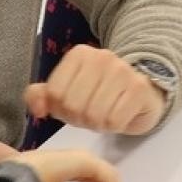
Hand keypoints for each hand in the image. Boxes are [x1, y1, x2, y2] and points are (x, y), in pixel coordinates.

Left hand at [23, 45, 165, 135]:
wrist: (143, 91)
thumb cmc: (100, 94)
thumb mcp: (67, 91)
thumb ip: (43, 96)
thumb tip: (38, 109)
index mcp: (79, 54)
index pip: (55, 94)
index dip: (61, 110)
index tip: (74, 108)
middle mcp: (101, 57)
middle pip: (74, 106)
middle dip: (80, 119)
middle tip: (91, 114)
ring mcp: (122, 71)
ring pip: (94, 115)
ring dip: (98, 124)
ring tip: (105, 115)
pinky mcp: (139, 88)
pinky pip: (114, 121)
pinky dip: (114, 126)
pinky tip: (120, 116)